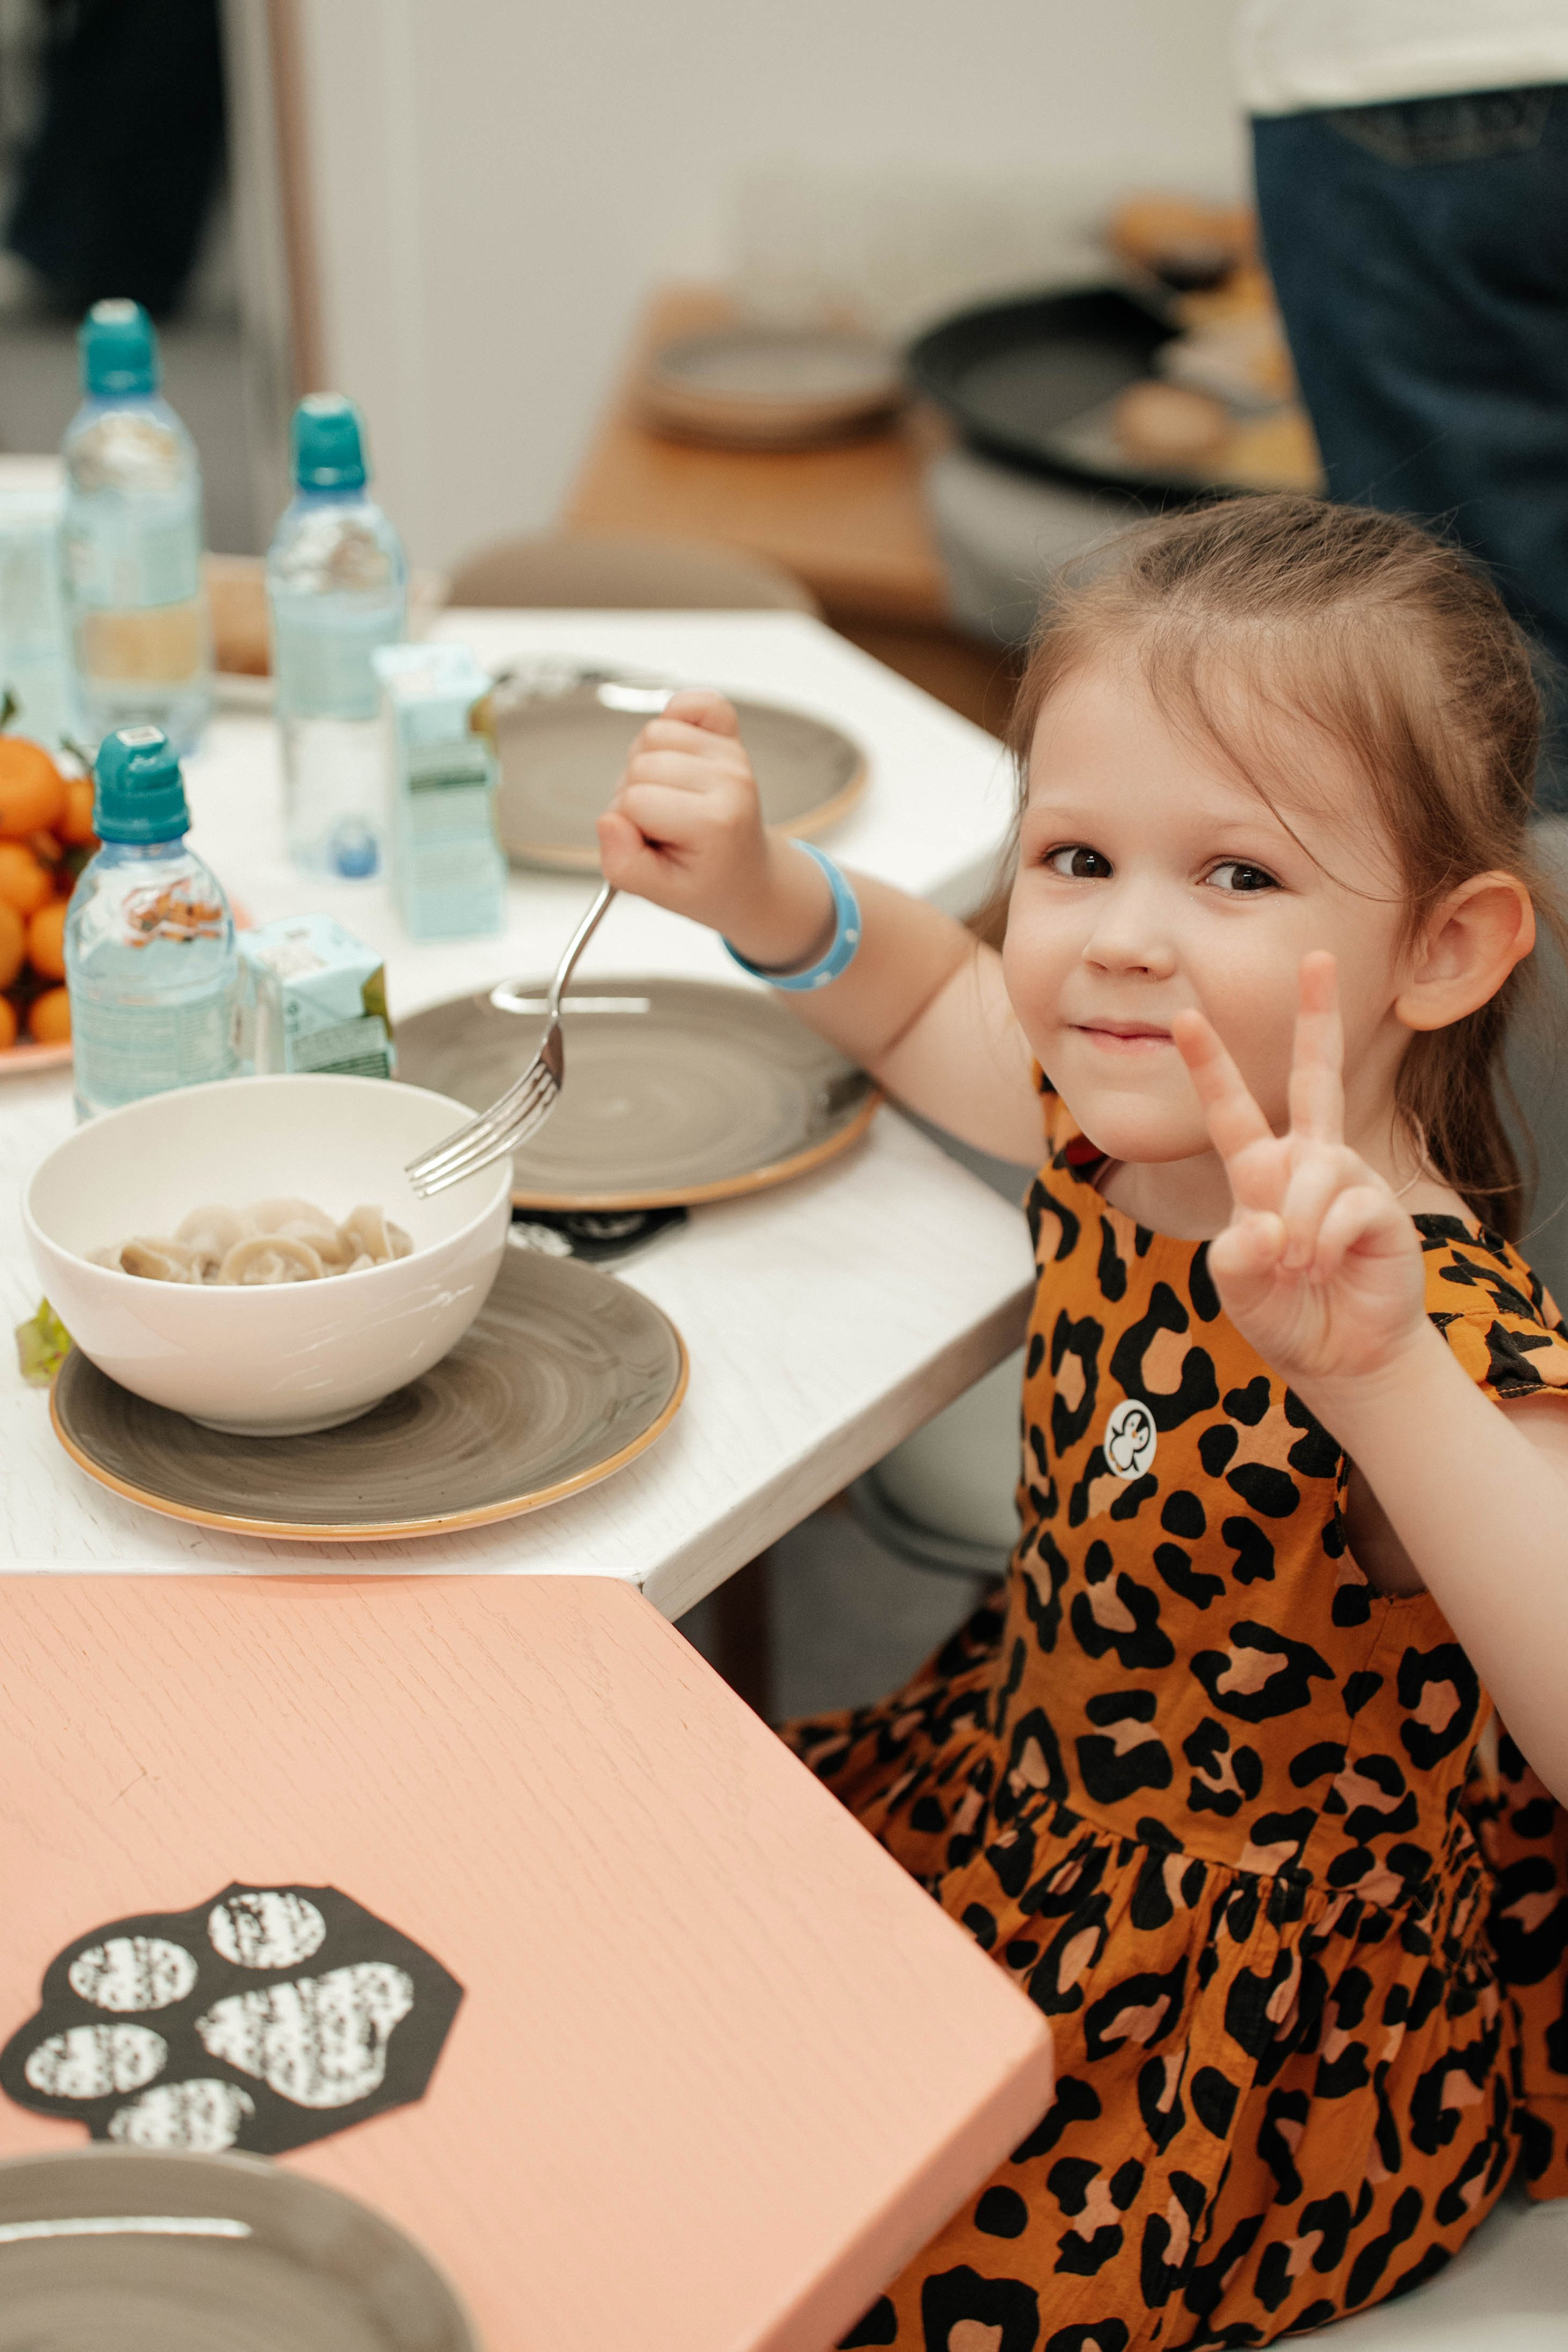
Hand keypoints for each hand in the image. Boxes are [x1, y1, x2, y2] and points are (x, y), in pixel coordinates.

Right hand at [596, 688, 830, 965]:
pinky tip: (677, 758)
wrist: (749, 877)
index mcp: (715, 821)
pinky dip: (673, 721)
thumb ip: (625, 864)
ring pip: (654, 734)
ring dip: (647, 765)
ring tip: (667, 798)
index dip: (626, 826)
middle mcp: (728, 779)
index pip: (633, 802)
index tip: (651, 844)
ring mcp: (730, 754)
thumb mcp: (662, 894)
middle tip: (659, 825)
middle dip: (634, 797)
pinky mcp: (729, 735)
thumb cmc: (709, 883)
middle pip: (640, 763)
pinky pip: (691, 703)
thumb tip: (608, 821)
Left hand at [1172, 953, 1425, 1389]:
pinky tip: (1326, 1265)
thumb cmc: (1285, 1315)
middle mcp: (1305, 1163)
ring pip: (1316, 1171)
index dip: (1210, 1064)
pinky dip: (1327, 1241)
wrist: (1342, 1356)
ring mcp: (1346, 1180)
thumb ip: (1237, 1259)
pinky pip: (1348, 1206)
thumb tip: (1266, 1226)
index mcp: (1259, 1172)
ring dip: (1300, 1227)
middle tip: (1319, 958)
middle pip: (1315, 1077)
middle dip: (1317, 1018)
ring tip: (1300, 1268)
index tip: (1189, 1016)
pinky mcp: (1379, 1206)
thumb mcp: (1238, 1291)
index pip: (1231, 1109)